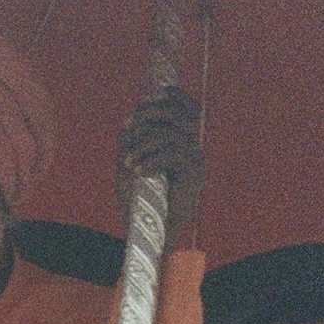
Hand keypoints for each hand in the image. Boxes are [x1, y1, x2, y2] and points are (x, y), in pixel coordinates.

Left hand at [116, 86, 203, 247]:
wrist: (152, 231)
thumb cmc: (140, 199)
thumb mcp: (131, 162)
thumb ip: (133, 139)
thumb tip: (132, 118)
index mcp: (181, 141)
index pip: (188, 108)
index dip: (176, 95)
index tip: (160, 91)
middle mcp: (191, 147)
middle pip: (177, 113)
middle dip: (149, 113)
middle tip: (128, 126)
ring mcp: (195, 160)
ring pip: (171, 134)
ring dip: (144, 144)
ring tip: (128, 162)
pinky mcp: (194, 175)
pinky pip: (173, 154)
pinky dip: (151, 160)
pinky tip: (138, 171)